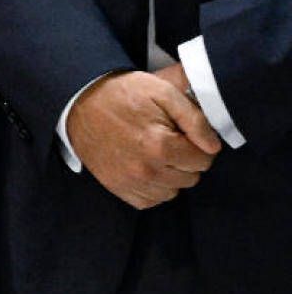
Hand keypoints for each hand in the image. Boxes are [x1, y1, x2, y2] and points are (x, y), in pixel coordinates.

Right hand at [67, 68, 221, 208]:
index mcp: (160, 146)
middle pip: (191, 178)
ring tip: (155, 153)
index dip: (198, 143)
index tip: (182, 132)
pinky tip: (145, 168)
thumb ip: (195, 119)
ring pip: (172, 192)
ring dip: (171, 175)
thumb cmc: (124, 94)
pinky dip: (153, 188)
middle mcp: (145, 170)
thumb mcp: (164, 92)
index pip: (204, 159)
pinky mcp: (115, 187)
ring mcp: (128, 182)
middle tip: (168, 140)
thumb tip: (213, 147)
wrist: (80, 102)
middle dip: (185, 159)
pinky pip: (149, 201)